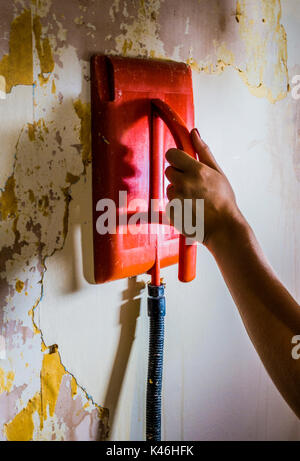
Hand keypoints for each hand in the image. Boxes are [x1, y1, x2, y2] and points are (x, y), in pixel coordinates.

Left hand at [165, 128, 243, 247]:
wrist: (223, 227)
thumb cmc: (224, 200)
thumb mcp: (218, 172)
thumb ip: (203, 151)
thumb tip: (194, 132)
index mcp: (196, 170)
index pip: (171, 154)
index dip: (176, 159)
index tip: (183, 164)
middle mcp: (184, 183)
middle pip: (168, 171)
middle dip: (178, 176)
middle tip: (194, 186)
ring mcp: (177, 199)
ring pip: (169, 188)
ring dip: (178, 192)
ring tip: (195, 200)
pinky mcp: (172, 212)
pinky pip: (169, 204)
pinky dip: (177, 207)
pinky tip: (190, 210)